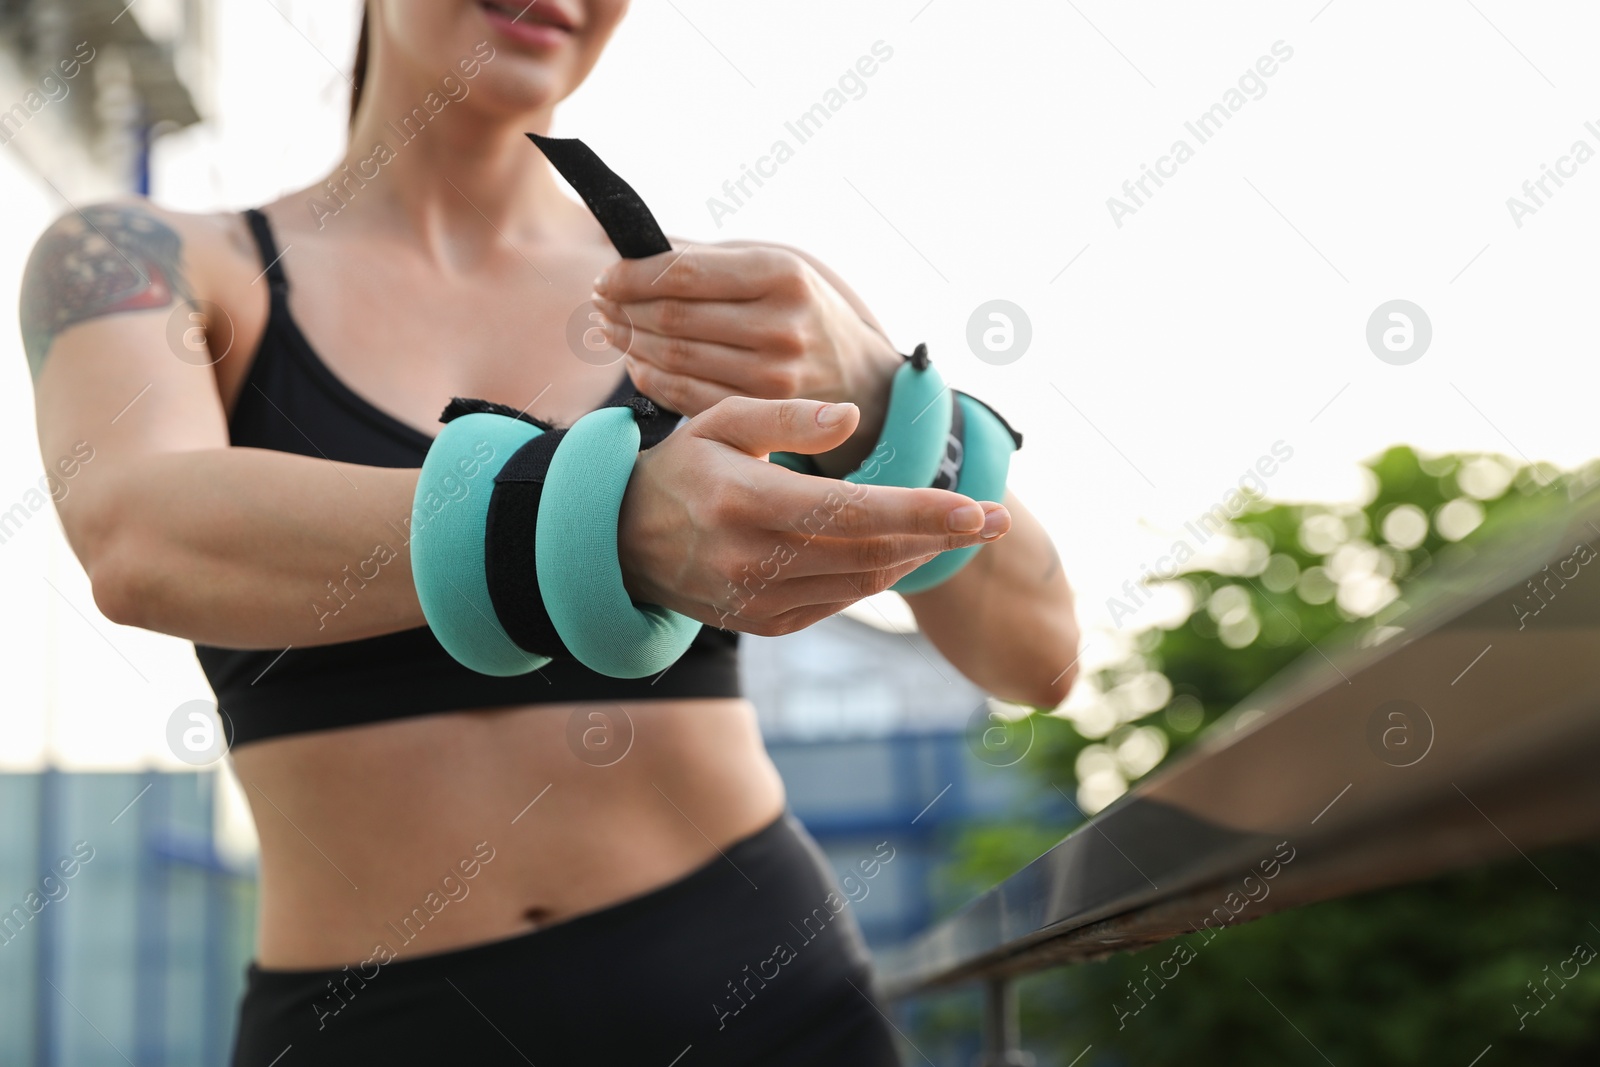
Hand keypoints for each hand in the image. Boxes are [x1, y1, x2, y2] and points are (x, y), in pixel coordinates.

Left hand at [590, 244, 903, 474]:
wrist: (858, 376)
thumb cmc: (801, 309)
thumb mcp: (770, 266)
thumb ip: (705, 257)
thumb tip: (632, 246)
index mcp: (781, 275)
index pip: (684, 273)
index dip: (632, 276)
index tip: (605, 277)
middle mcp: (780, 326)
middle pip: (673, 318)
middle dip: (623, 309)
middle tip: (598, 303)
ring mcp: (772, 376)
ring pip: (673, 358)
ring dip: (629, 342)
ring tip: (609, 328)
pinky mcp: (759, 412)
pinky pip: (684, 395)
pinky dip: (650, 377)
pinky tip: (636, 360)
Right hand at [617, 395, 1010, 635]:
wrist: (620, 544)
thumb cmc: (681, 468)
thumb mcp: (720, 422)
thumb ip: (786, 416)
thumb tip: (850, 417)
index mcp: (747, 503)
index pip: (855, 511)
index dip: (924, 512)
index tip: (980, 510)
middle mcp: (754, 560)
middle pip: (873, 551)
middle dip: (943, 535)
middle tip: (999, 519)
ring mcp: (760, 601)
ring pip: (863, 580)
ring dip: (917, 555)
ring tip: (958, 530)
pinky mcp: (766, 624)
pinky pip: (840, 600)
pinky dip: (878, 574)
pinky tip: (902, 549)